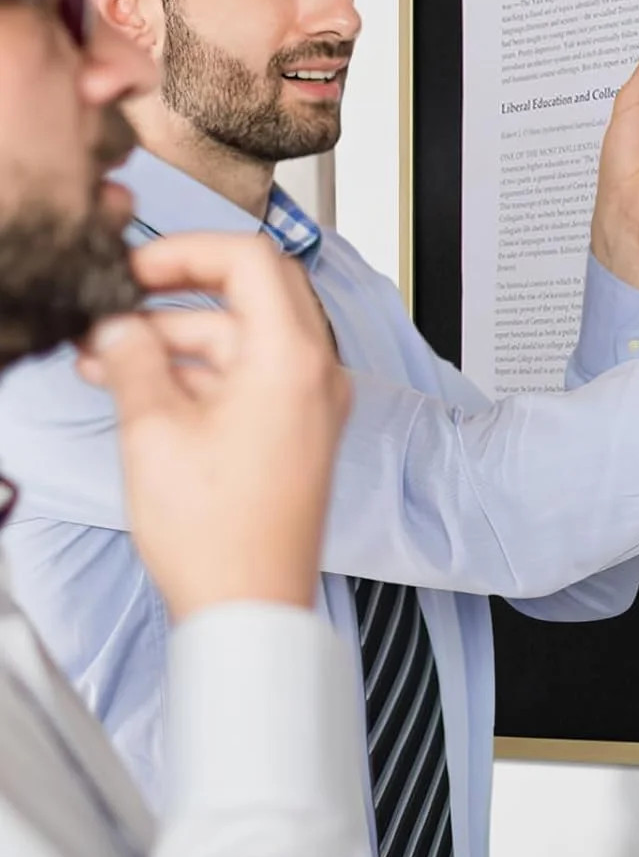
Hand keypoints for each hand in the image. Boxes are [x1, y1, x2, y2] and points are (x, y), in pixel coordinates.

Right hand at [75, 233, 349, 620]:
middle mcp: (315, 371)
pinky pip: (251, 374)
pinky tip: (140, 384)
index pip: (251, 259)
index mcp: (292, 358)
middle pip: (253, 291)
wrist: (250, 606)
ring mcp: (311, 400)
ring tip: (106, 354)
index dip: (187, 250)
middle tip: (121, 299)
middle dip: (179, 289)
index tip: (137, 266)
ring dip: (178, 338)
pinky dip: (201, 371)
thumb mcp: (154, 431)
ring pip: (244, 336)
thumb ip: (135, 360)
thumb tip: (119, 325)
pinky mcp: (297, 427)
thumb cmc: (217, 533)